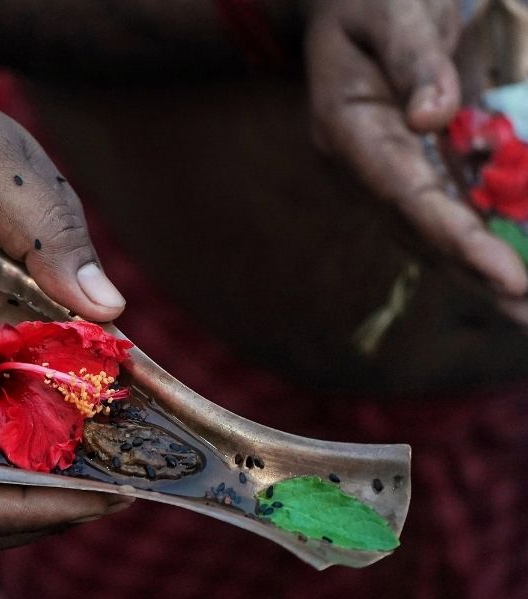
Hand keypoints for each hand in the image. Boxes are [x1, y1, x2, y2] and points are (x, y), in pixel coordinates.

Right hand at [305, 0, 527, 294]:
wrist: (344, 8)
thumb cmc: (369, 0)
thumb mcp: (388, 10)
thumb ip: (410, 57)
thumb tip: (431, 117)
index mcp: (347, 129)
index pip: (405, 194)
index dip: (456, 238)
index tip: (507, 276)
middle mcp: (358, 165)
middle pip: (416, 229)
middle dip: (472, 272)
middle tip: (526, 312)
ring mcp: (376, 173)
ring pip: (425, 231)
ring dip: (474, 270)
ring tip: (523, 310)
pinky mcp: (400, 170)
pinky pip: (437, 212)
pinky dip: (471, 243)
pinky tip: (504, 266)